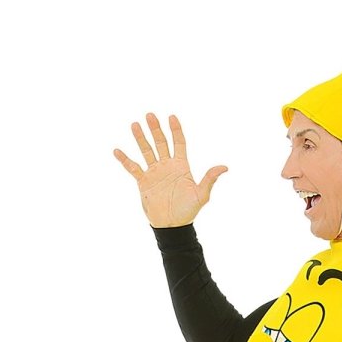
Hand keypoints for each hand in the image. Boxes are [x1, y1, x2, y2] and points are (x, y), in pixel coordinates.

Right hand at [113, 112, 227, 227]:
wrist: (172, 226)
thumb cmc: (188, 211)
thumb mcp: (201, 195)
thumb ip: (209, 179)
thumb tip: (224, 167)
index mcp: (181, 166)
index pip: (179, 143)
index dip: (176, 130)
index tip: (172, 117)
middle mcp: (167, 166)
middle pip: (161, 143)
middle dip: (155, 129)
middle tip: (150, 115)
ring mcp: (154, 172)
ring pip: (146, 151)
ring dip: (141, 138)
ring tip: (135, 125)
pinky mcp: (143, 182)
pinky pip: (133, 168)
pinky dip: (125, 160)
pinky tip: (117, 151)